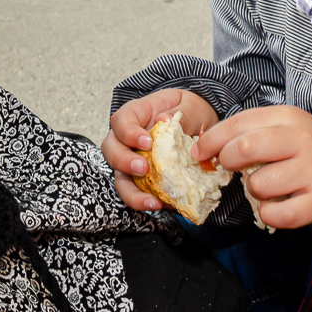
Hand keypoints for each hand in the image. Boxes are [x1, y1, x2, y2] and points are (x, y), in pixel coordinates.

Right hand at [102, 88, 219, 211]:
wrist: (199, 126)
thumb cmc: (190, 111)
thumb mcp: (190, 106)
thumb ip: (178, 112)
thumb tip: (164, 120)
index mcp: (136, 115)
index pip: (121, 121)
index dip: (129, 133)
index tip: (147, 142)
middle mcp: (127, 139)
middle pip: (111, 150)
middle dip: (123, 162)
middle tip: (143, 169)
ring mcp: (132, 160)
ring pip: (119, 177)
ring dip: (132, 192)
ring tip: (152, 201)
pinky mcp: (141, 179)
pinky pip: (136, 192)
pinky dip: (145, 201)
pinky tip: (163, 205)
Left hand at [193, 104, 311, 229]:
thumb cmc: (296, 148)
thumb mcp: (276, 128)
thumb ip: (243, 133)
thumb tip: (203, 149)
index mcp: (288, 117)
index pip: (239, 124)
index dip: (212, 140)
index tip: (199, 153)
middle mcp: (302, 141)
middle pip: (246, 148)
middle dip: (227, 160)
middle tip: (229, 167)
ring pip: (259, 185)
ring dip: (252, 189)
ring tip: (264, 185)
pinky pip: (279, 214)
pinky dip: (268, 214)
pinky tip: (272, 206)